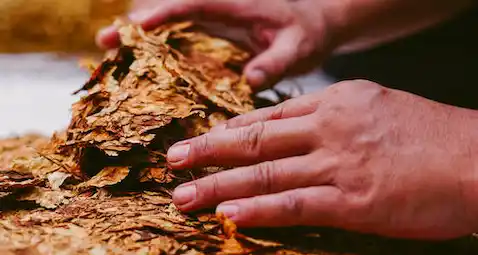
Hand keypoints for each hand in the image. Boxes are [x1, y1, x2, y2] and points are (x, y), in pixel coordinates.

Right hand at [96, 0, 342, 88]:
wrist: (314, 26)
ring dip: (139, 40)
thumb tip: (249, 80)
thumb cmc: (307, 33)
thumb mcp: (298, 47)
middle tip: (103, 42)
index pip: (194, 4)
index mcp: (236, 5)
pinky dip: (156, 52)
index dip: (164, 13)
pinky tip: (138, 69)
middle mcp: (218, 11)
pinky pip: (180, 41)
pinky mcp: (213, 39)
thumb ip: (276, 62)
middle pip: (169, 13)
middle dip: (136, 26)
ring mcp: (213, 25)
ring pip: (169, 27)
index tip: (137, 25)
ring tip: (106, 54)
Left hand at [167, 80, 477, 239]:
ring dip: (219, 184)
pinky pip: (295, 204)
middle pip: (254, 140)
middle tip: (173, 161)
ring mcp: (339, 163)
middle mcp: (329, 127)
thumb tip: (295, 131)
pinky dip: (259, 210)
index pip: (267, 116)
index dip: (229, 130)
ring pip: (266, 173)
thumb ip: (331, 118)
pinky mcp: (354, 200)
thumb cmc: (429, 134)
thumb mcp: (375, 107)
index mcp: (335, 102)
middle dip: (208, 151)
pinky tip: (229, 216)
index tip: (202, 139)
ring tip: (185, 195)